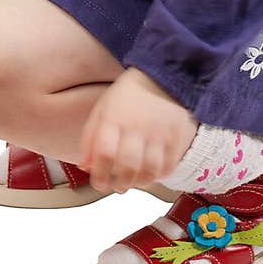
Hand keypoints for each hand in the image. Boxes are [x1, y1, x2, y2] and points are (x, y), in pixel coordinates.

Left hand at [77, 68, 197, 193]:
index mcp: (114, 117)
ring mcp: (160, 132)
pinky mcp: (177, 137)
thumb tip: (85, 167)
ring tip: (132, 181)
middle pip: (128, 165)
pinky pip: (168, 167)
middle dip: (119, 183)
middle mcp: (137, 126)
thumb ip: (90, 138)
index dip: (99, 173)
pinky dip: (158, 176)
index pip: (104, 153)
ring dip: (138, 183)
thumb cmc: (128, 96)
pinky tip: (150, 173)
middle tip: (116, 186)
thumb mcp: (102, 109)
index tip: (98, 182)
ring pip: (150, 170)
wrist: (164, 77)